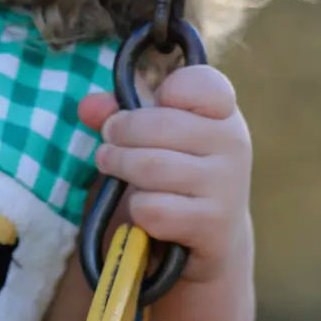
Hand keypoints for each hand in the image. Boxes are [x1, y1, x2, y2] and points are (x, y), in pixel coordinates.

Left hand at [77, 65, 252, 283]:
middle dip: (119, 134)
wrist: (210, 238)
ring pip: (151, 167)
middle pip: (158, 125)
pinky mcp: (215, 225)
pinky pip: (153, 209)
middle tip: (108, 142)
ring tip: (113, 167)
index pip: (203, 82)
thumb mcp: (150, 136)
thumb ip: (117, 112)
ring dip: (120, 168)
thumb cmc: (173, 172)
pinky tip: (145, 211)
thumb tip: (87, 107)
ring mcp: (228, 185)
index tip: (159, 103)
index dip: (169, 89)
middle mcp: (233, 144)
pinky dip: (138, 211)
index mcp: (221, 112)